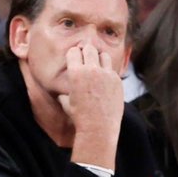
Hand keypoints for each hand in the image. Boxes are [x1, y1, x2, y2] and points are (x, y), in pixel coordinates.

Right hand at [64, 44, 123, 169]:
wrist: (98, 128)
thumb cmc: (79, 117)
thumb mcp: (66, 103)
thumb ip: (64, 92)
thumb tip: (61, 91)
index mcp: (75, 74)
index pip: (73, 51)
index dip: (73, 54)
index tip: (74, 58)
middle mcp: (91, 70)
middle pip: (89, 48)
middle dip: (86, 52)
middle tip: (85, 58)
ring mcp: (106, 74)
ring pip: (103, 54)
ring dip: (99, 58)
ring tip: (97, 67)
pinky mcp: (117, 80)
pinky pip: (111, 68)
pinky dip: (107, 71)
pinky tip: (105, 80)